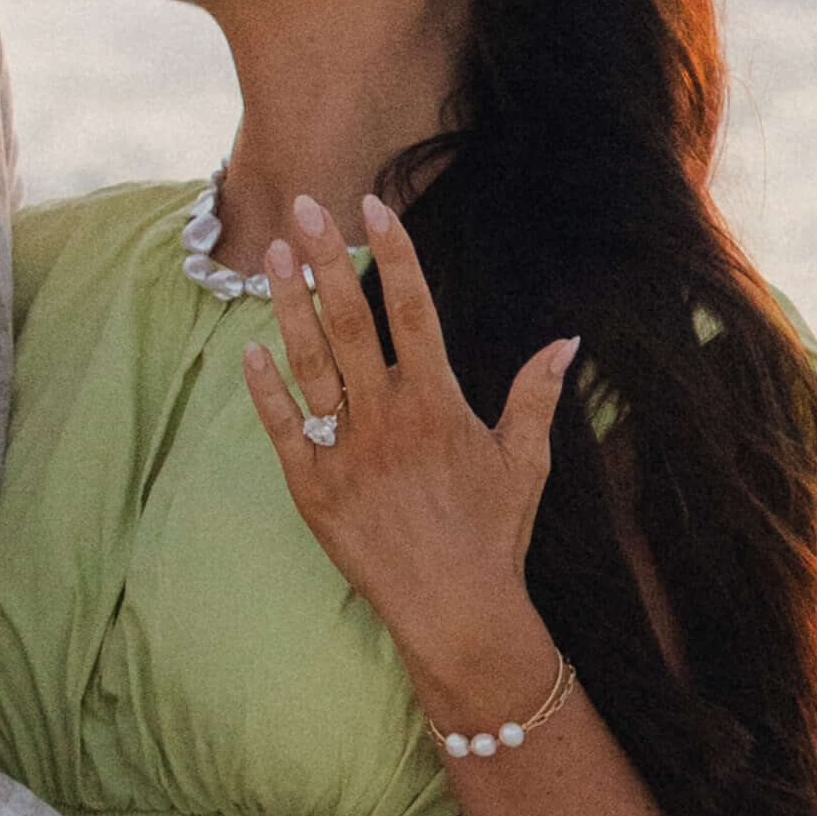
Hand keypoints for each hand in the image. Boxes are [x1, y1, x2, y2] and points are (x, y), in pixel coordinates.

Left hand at [240, 193, 576, 709]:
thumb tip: (568, 340)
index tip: (370, 207)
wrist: (454, 610)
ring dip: (287, 304)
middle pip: (350, 319)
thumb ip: (537, 394)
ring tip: (269, 254)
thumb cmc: (492, 535)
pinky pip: (280, 428)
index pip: (413, 307)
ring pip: (309, 363)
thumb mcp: (524, 461)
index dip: (392, 252)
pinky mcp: (312, 489)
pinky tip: (248, 347)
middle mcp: (387, 417)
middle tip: (301, 205)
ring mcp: (344, 451)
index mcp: (437, 401)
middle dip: (323, 258)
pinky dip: (263, 388)